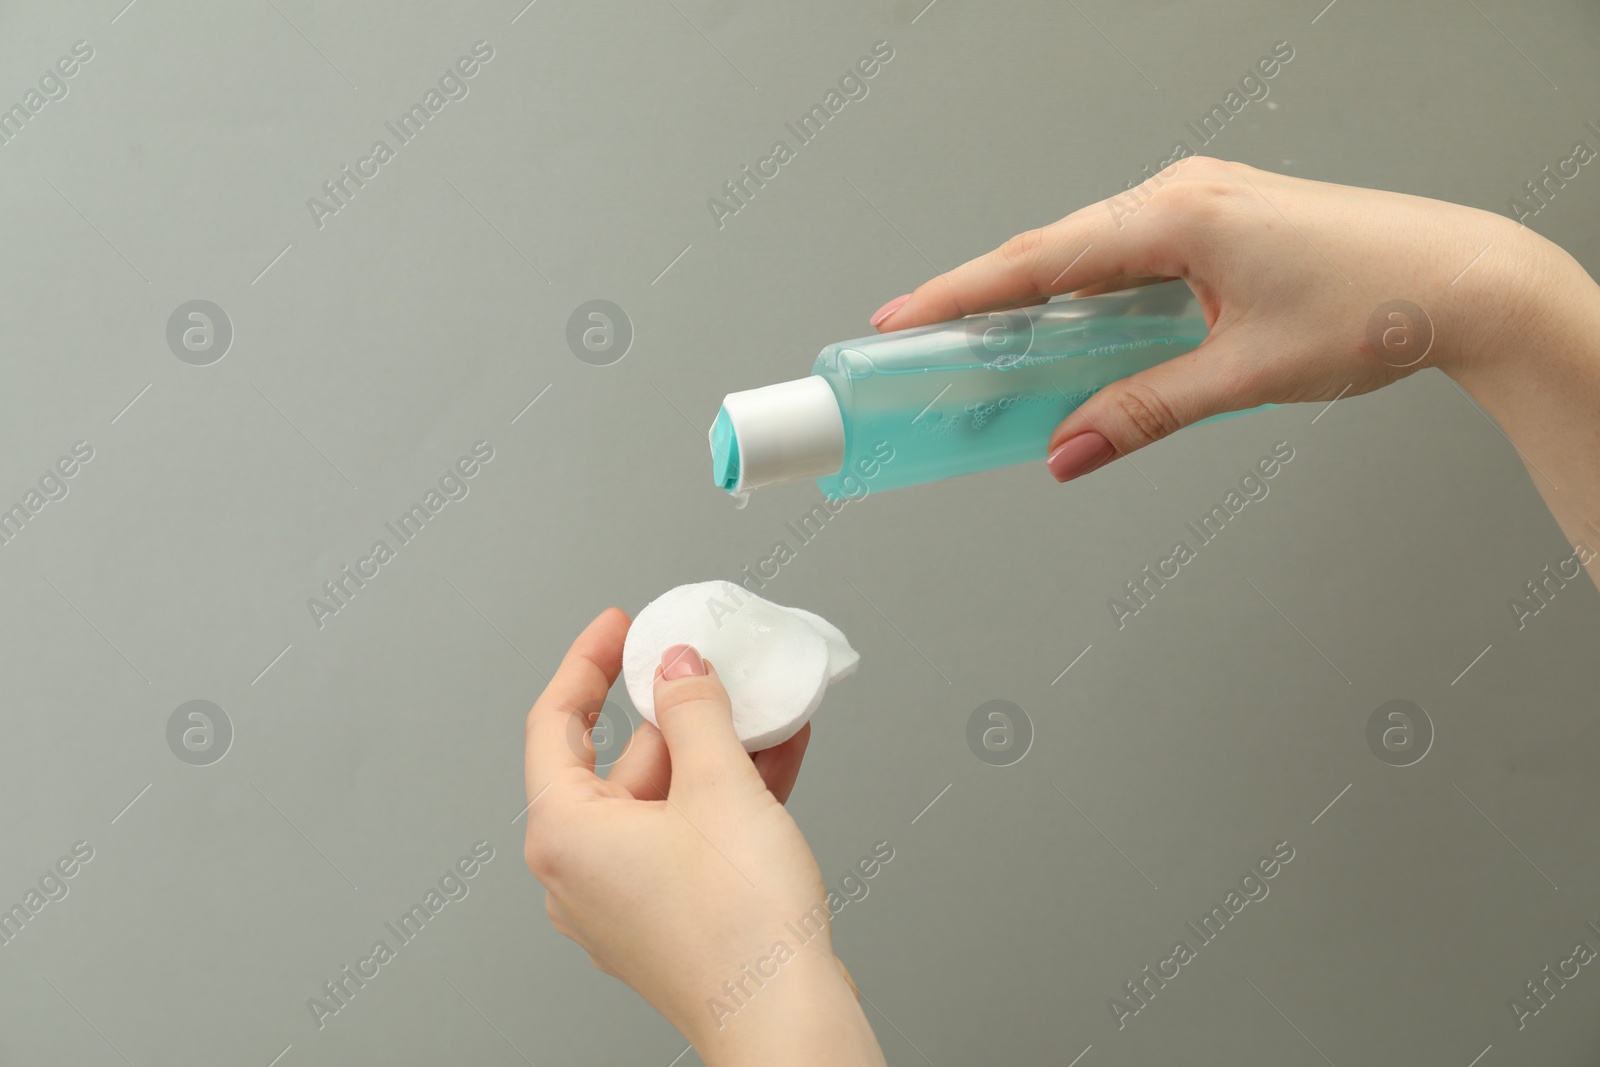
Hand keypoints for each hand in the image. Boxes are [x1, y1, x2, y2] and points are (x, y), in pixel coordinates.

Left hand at [523, 608, 884, 1065]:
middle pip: (617, 761)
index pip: (555, 722)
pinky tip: (773, 756)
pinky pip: (686, 833)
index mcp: (565, 834)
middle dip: (674, 711)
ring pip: (661, 798)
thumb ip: (694, 711)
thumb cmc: (739, 926)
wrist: (783, 1018)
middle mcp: (579, 871)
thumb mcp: (721, 786)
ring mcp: (622, 898)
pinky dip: (723, 795)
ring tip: (761, 709)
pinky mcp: (665, 916)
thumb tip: (679, 669)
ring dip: (712, 751)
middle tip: (712, 667)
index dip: (588, 663)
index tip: (620, 627)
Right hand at [870, 156, 1581, 479]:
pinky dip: (1089, 294)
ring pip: (1089, 252)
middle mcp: (1182, 194)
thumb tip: (1068, 448)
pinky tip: (1070, 330)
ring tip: (981, 348)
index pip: (1040, 260)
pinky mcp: (1221, 220)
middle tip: (920, 344)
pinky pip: (1128, 255)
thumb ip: (1145, 411)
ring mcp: (1202, 201)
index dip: (961, 294)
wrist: (1467, 278)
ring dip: (1036, 300)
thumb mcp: (1246, 374)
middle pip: (1052, 250)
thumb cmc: (1378, 305)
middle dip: (982, 300)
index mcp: (1179, 215)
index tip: (901, 319)